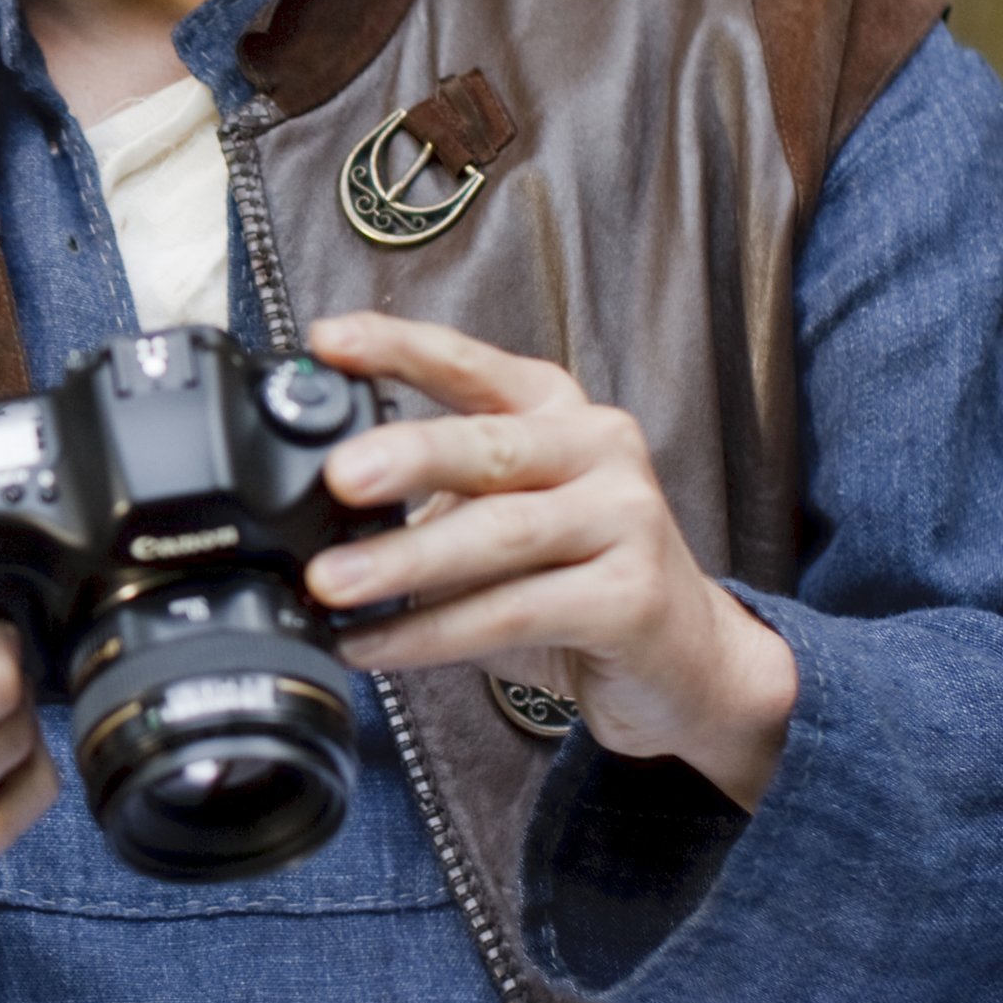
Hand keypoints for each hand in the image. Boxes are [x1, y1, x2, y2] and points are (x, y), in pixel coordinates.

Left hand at [300, 311, 797, 811]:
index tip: (327, 341)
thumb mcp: (502, 517)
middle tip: (337, 476)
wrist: (689, 660)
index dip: (397, 348)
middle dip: (407, 456)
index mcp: (554, 411)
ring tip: (331, 584)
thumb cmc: (578, 579)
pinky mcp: (632, 595)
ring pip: (500, 533)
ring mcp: (625, 518)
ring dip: (404, 562)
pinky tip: (375, 644)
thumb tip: (313, 511)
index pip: (469, 363)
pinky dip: (433, 633)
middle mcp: (597, 447)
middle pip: (490, 445)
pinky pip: (514, 612)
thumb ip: (432, 500)